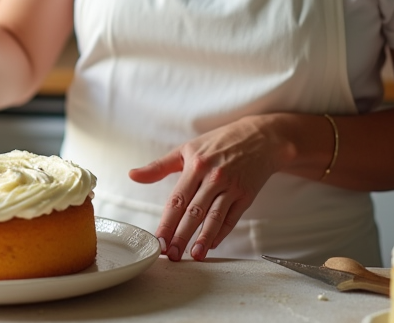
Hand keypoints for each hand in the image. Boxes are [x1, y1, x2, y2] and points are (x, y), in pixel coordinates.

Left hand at [129, 116, 283, 261]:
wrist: (260, 138)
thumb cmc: (219, 142)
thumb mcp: (187, 149)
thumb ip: (159, 166)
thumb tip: (133, 175)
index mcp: (196, 165)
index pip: (177, 199)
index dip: (167, 222)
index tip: (158, 240)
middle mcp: (214, 177)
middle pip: (194, 212)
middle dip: (181, 236)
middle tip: (171, 255)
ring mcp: (231, 187)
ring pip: (214, 217)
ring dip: (203, 238)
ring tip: (194, 256)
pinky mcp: (246, 195)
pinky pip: (232, 218)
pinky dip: (221, 232)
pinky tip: (211, 244)